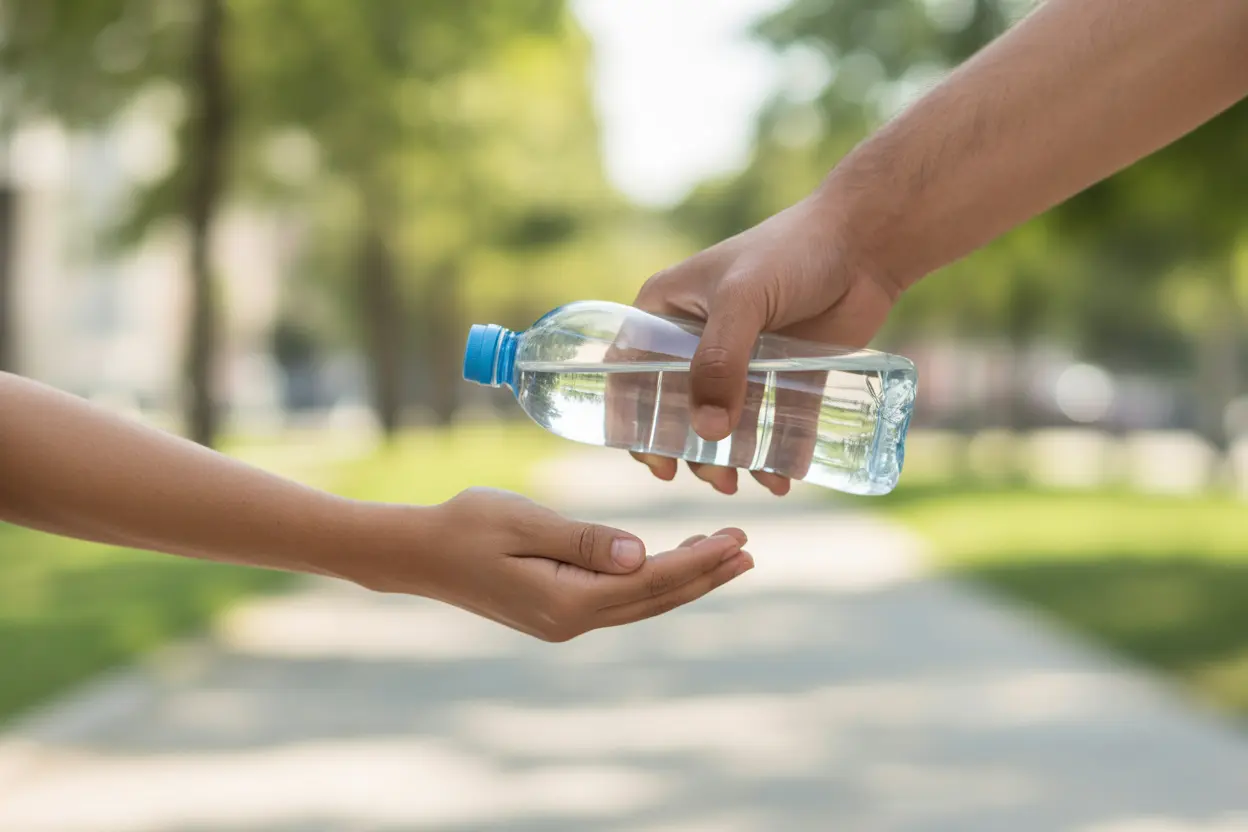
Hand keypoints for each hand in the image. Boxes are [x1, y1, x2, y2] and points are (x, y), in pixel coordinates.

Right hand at [356, 487, 752, 641]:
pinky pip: (619, 599)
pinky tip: (666, 563)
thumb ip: (585, 539)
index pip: (651, 580)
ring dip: (684, 579)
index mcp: (568, 601)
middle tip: (749, 551)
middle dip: (705, 574)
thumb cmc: (466, 525)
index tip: (738, 539)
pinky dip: (651, 581)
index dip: (699, 560)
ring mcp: (564, 621)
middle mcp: (571, 621)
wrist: (418, 553)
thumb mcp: (525, 522)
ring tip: (724, 557)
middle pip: (654, 598)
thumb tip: (642, 552)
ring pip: (640, 602)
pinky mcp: (556, 611)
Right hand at [631, 188, 899, 494]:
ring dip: (731, 460)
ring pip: (723, 423)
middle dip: (691, 452)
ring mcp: (741, 360)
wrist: (865, 242)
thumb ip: (720, 361)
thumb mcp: (743, 300)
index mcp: (666, 310)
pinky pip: (772, 424)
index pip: (629, 372)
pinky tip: (784, 476)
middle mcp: (696, 339)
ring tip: (751, 480)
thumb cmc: (792, 252)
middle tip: (717, 479)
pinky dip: (774, 455)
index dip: (632, 421)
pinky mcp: (783, 375)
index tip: (656, 463)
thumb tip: (706, 432)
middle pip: (677, 409)